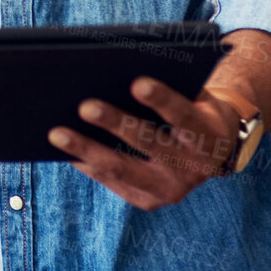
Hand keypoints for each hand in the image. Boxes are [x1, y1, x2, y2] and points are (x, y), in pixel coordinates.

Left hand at [48, 78, 242, 210]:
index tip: (136, 82)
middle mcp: (195, 168)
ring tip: (56, 133)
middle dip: (115, 123)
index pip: (184, 116)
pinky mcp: (149, 201)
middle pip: (149, 143)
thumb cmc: (193, 105)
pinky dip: (87, 163)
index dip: (162, 99)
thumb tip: (115, 68)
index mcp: (209, 135)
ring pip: (123, 168)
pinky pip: (113, 181)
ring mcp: (172, 189)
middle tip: (84, 106)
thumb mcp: (193, 93)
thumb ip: (168, 84)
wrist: (214, 148)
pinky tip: (64, 149)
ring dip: (87, 149)